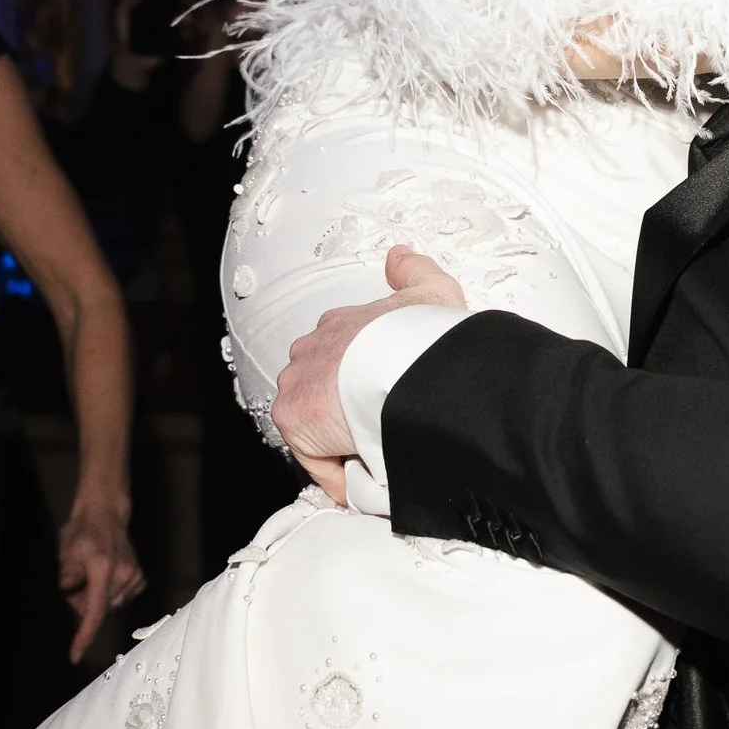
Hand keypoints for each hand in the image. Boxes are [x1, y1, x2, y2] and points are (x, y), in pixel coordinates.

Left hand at [59, 497, 145, 661]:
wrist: (106, 514)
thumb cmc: (82, 532)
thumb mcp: (67, 550)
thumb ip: (68, 574)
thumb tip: (69, 590)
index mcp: (102, 568)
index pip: (94, 611)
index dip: (84, 636)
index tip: (75, 656)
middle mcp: (123, 575)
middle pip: (99, 610)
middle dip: (84, 605)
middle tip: (76, 584)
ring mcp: (135, 577)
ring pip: (109, 606)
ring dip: (96, 599)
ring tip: (91, 575)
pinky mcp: (140, 579)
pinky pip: (119, 599)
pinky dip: (109, 594)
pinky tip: (105, 576)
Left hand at [272, 245, 466, 505]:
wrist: (418, 371)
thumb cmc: (427, 338)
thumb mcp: (432, 291)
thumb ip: (415, 270)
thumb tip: (398, 257)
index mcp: (341, 326)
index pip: (336, 358)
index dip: (358, 385)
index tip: (380, 404)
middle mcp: (313, 350)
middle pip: (320, 392)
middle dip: (344, 414)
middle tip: (380, 431)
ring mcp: (299, 382)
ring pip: (314, 424)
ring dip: (341, 441)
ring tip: (378, 452)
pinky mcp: (295, 416)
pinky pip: (314, 456)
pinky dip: (340, 471)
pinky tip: (369, 469)